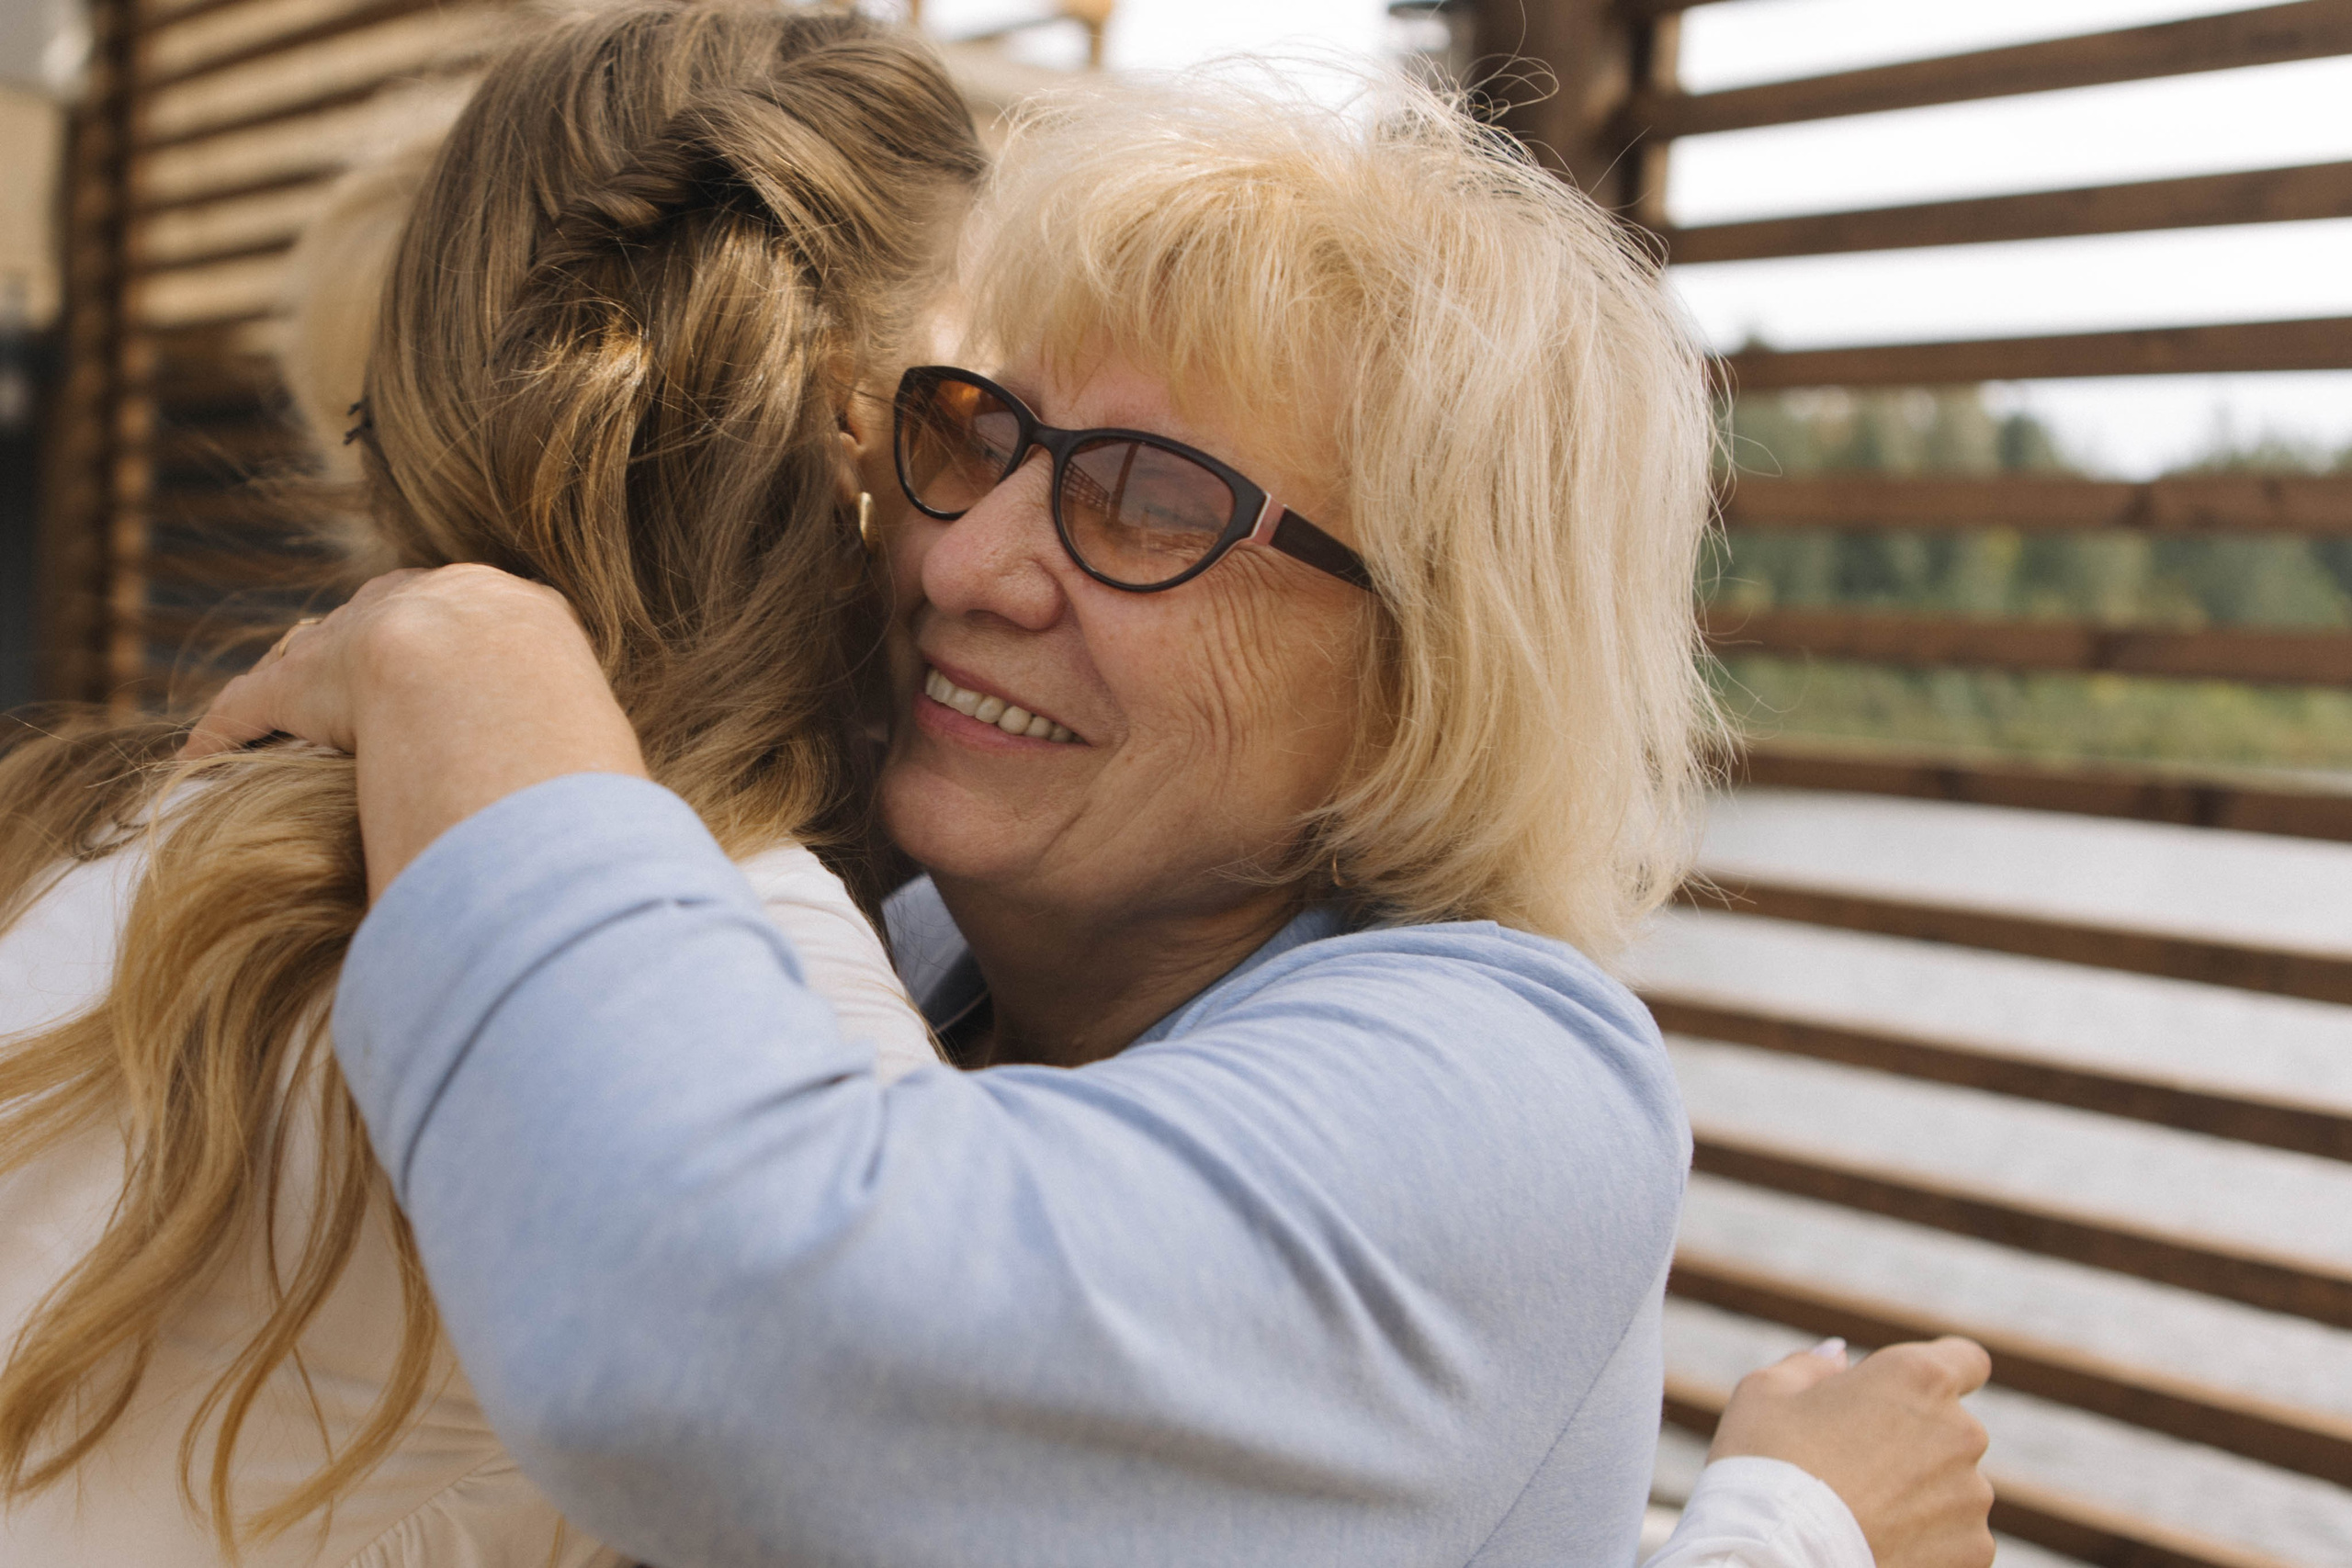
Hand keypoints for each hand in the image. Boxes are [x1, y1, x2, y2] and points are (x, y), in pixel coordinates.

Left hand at [185, 564, 647, 896]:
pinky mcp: (306, 674)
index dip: (468, 659)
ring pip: (323, 653)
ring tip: (288, 728)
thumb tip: (641, 829)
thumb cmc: (577, 735)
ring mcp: (374, 626)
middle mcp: (447, 597)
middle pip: (396, 619)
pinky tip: (209, 761)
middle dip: (373, 654)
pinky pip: (258, 703)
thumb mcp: (608, 734)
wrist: (492, 687)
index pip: (488, 624)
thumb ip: (600, 756)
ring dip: (305, 691)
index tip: (458, 694)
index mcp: (531, 612)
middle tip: (363, 704)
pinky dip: (234, 731)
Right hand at [1709, 1337, 1995, 1567]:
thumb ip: (1811, 1365)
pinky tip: (1878, 1545)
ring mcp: (1973, 1497)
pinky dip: (1926, 1542)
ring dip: (1920, 1495)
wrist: (1778, 1561)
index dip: (1940, 1373)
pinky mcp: (1974, 1552)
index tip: (1909, 1395)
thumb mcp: (1766, 1393)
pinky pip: (1955, 1538)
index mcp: (1917, 1378)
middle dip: (1913, 1441)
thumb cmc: (1767, 1467)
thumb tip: (1837, 1358)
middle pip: (1950, 1429)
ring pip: (1952, 1488)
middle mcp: (1960, 1432)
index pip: (1966, 1359)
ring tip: (1860, 1515)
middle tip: (1853, 1466)